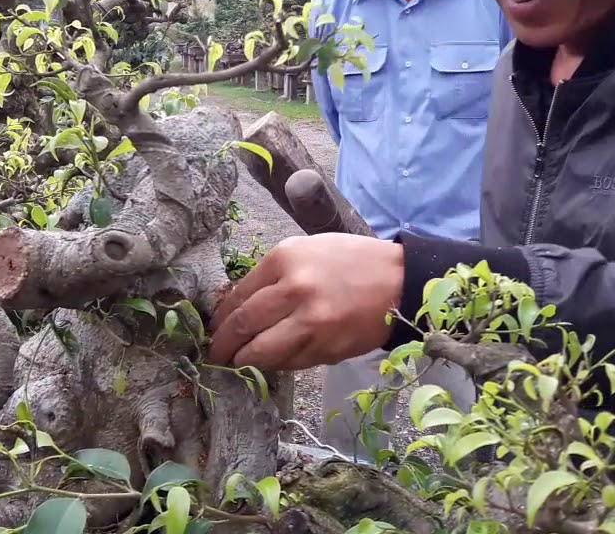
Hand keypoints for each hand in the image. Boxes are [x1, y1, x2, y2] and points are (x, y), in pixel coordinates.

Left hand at [207, 233, 403, 369]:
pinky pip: (290, 363)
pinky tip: (274, 360)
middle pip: (244, 326)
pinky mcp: (326, 349)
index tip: (215, 329)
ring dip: (246, 361)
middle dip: (224, 345)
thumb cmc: (351, 262)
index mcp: (285, 259)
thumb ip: (272, 275)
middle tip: (217, 354)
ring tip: (240, 362)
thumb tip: (237, 306)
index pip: (238, 296)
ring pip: (262, 353)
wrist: (400, 283)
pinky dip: (276, 364)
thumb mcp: (306, 250)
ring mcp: (311, 323)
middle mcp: (294, 290)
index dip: (221, 318)